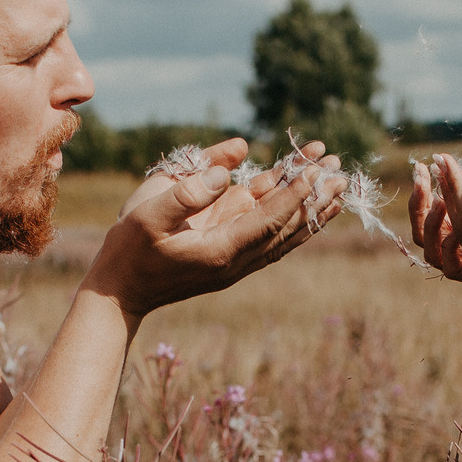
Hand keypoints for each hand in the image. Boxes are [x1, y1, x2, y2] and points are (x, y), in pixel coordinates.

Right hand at [88, 138, 343, 319]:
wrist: (120, 292)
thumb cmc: (129, 250)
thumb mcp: (146, 214)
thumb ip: (187, 191)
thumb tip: (228, 171)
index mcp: (220, 250)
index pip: (269, 220)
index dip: (294, 194)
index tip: (318, 171)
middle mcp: (236, 258)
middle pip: (287, 227)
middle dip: (314, 197)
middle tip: (341, 169)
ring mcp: (237, 258)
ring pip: (285, 232)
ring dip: (311, 207)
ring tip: (339, 181)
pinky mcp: (232, 253)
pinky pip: (272, 233)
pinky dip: (294, 216)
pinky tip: (310, 199)